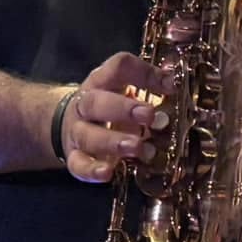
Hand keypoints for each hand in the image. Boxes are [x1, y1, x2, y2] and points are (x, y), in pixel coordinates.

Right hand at [58, 52, 171, 184]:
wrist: (67, 122)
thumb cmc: (109, 104)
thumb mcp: (126, 89)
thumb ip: (150, 85)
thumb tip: (175, 82)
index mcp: (102, 81)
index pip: (118, 68)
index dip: (144, 73)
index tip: (170, 85)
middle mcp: (85, 104)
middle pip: (96, 102)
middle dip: (123, 109)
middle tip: (150, 116)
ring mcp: (77, 131)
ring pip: (88, 135)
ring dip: (114, 142)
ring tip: (138, 148)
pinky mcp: (74, 156)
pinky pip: (77, 164)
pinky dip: (91, 170)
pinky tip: (107, 173)